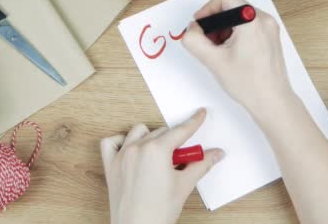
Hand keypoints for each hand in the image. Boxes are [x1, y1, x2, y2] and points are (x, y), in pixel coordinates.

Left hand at [100, 109, 223, 223]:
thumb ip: (201, 164)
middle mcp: (137, 148)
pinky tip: (132, 150)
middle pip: (162, 132)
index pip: (181, 130)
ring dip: (151, 138)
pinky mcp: (110, 165)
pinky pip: (111, 142)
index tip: (200, 114)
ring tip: (160, 156)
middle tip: (184, 156)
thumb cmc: (158, 212)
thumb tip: (216, 154)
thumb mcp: (184, 185)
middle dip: (175, 140)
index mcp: (156, 150)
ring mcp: (122, 155)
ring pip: (139, 132)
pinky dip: (121, 142)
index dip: (194, 122)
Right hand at [182, 0, 294, 116]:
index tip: (200, 26)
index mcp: (252, 21)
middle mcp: (264, 20)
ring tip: (219, 50)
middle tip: (207, 42)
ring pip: (240, 17)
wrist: (272, 101)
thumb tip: (190, 30)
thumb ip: (194, 41)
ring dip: (224, 29)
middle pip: (232, 6)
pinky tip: (230, 53)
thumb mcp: (213, 61)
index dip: (208, 8)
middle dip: (215, 22)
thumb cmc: (248, 83)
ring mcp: (270, 28)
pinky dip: (235, 33)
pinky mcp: (270, 37)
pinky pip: (249, 26)